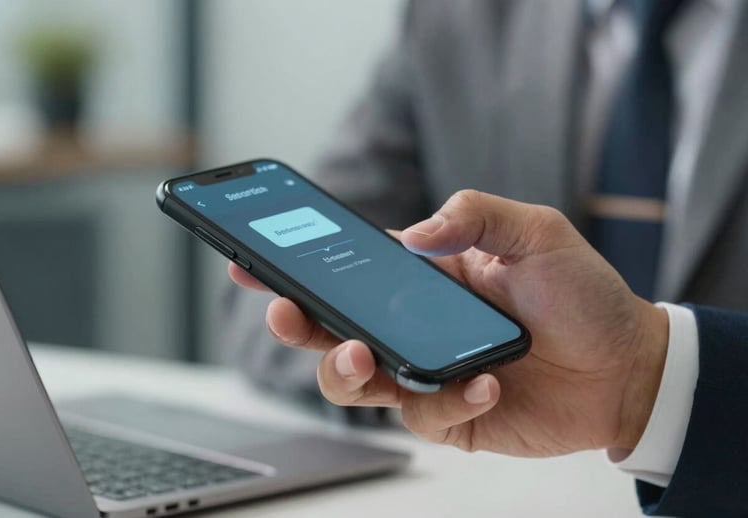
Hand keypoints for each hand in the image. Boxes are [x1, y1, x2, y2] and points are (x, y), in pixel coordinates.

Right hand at [228, 190, 668, 456]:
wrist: (625, 365)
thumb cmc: (581, 295)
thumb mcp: (535, 232)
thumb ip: (474, 214)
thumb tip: (409, 235)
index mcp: (423, 278)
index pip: (347, 267)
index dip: (297, 264)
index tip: (252, 256)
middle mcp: (413, 326)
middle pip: (332, 327)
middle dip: (296, 321)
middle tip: (284, 310)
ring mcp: (426, 372)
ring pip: (354, 381)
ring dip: (343, 370)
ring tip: (361, 356)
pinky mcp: (449, 415)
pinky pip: (421, 414)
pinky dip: (448, 399)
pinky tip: (487, 383)